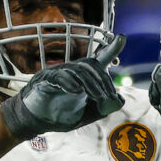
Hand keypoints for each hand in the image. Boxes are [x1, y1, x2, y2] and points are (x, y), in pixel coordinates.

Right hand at [0, 35, 124, 137]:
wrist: (38, 122)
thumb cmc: (62, 114)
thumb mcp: (89, 114)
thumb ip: (105, 107)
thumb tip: (120, 100)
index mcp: (84, 76)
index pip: (99, 59)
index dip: (111, 48)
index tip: (122, 38)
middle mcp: (72, 70)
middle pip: (91, 66)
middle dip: (103, 82)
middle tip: (109, 98)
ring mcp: (58, 73)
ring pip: (77, 71)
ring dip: (91, 85)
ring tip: (97, 98)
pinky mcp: (45, 80)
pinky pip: (58, 77)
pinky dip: (69, 83)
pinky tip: (77, 92)